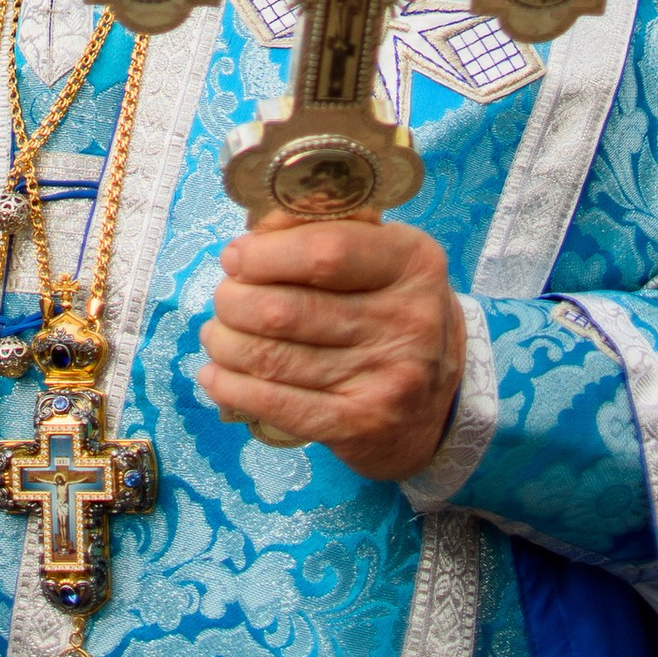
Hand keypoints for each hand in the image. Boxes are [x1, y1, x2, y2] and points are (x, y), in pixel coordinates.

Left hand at [197, 219, 464, 479]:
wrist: (442, 404)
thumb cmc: (395, 314)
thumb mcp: (382, 258)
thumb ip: (325, 231)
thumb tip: (254, 233)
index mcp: (411, 263)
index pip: (325, 252)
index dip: (265, 254)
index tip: (236, 257)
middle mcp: (407, 320)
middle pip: (289, 309)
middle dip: (235, 302)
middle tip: (223, 299)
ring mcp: (387, 378)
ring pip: (275, 358)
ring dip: (227, 344)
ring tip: (216, 334)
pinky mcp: (362, 425)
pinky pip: (279, 405)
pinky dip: (234, 388)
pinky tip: (215, 376)